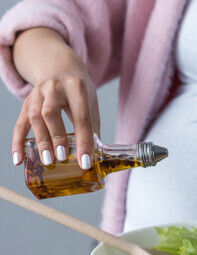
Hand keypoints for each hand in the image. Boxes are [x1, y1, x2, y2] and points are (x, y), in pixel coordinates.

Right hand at [11, 28, 99, 168]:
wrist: (59, 66)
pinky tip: (20, 159)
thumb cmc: (79, 89)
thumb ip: (93, 126)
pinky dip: (18, 142)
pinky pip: (19, 123)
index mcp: (76, 87)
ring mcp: (38, 94)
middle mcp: (54, 88)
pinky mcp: (26, 102)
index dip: (84, 141)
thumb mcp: (91, 102)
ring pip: (35, 117)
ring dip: (41, 140)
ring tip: (48, 160)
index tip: (86, 161)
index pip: (81, 117)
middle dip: (57, 137)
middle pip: (51, 113)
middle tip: (62, 158)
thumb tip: (94, 155)